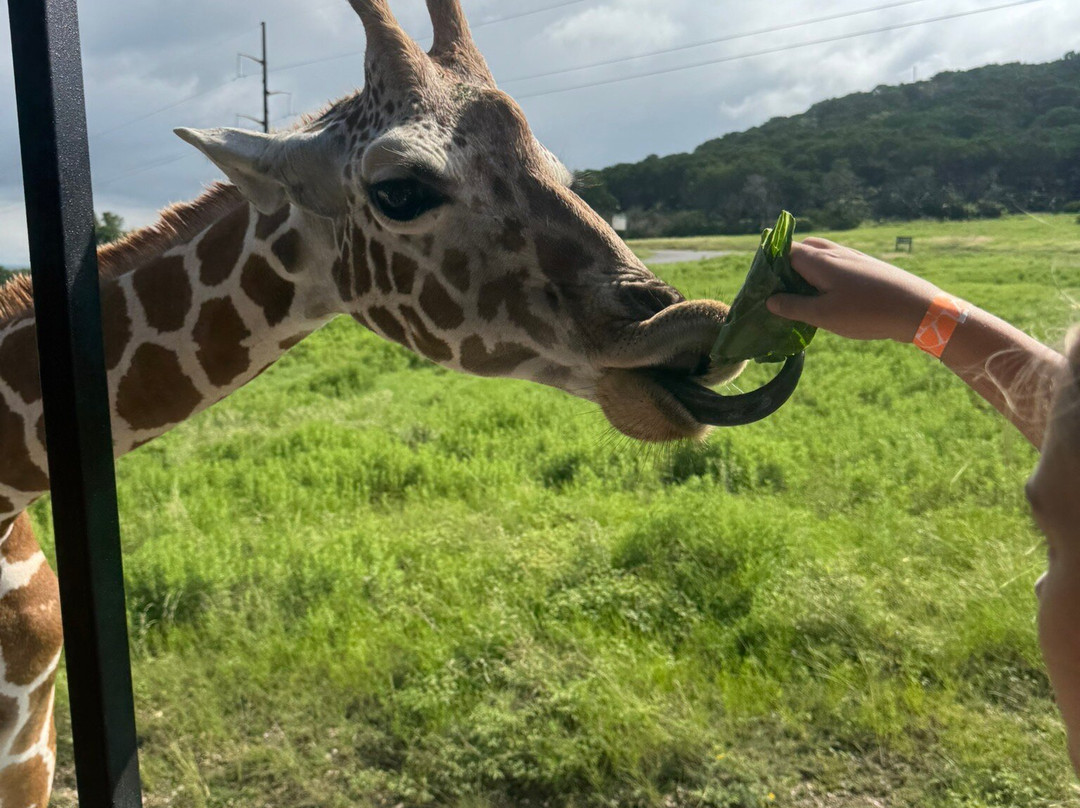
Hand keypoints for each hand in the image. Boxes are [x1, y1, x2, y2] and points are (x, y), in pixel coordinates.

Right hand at [766, 238, 941, 342]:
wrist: (918, 309)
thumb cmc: (867, 313)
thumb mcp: (824, 316)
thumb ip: (794, 307)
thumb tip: (770, 300)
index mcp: (818, 260)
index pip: (783, 251)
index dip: (768, 266)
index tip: (760, 286)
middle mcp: (834, 252)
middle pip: (801, 249)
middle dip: (786, 266)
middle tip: (779, 291)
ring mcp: (852, 257)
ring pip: (819, 256)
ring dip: (805, 271)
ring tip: (801, 297)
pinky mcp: (866, 266)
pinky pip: (835, 264)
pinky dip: (823, 275)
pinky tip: (827, 297)